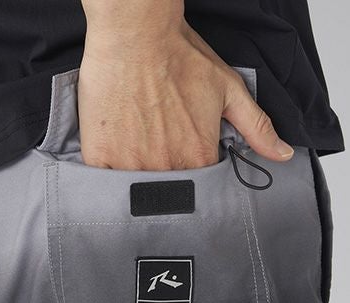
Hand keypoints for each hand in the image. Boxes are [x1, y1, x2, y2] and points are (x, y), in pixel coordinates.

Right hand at [77, 3, 293, 170]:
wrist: (135, 34)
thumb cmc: (179, 56)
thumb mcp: (229, 89)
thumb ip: (257, 128)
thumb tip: (282, 154)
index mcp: (198, 156)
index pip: (198, 183)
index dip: (189, 168)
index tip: (179, 150)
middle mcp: (166, 167)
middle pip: (165, 188)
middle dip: (162, 171)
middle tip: (155, 142)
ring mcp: (131, 164)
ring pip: (135, 188)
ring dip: (135, 173)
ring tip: (135, 141)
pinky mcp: (101, 156)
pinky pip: (105, 180)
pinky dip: (109, 170)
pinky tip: (114, 145)